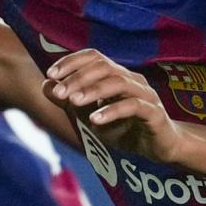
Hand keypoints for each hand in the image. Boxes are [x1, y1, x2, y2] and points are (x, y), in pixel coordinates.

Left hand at [44, 49, 185, 163]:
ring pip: (118, 83)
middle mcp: (132, 80)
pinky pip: (133, 107)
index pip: (94, 57)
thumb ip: (69, 102)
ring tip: (74, 102)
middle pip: (104, 67)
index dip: (72, 61)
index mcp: (117, 75)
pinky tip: (95, 121)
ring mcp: (145, 95)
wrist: (160, 148)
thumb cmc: (125, 130)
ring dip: (93, 91)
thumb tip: (44, 85)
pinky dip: (112, 111)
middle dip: (78, 78)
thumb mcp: (90, 117)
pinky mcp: (155, 113)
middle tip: (59, 92)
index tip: (50, 73)